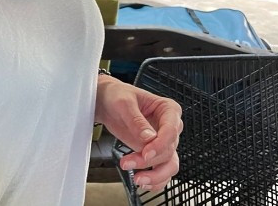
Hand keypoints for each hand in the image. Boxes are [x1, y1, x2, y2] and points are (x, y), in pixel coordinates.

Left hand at [95, 75, 181, 192]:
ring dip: (154, 175)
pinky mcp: (155, 153)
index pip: (171, 130)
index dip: (160, 145)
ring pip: (169, 165)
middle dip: (149, 160)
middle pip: (168, 150)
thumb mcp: (124, 103)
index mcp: (168, 109)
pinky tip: (142, 181)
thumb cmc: (117, 95)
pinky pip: (162, 171)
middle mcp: (169, 127)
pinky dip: (155, 180)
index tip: (145, 153)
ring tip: (137, 178)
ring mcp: (162, 141)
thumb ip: (136, 120)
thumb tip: (148, 138)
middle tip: (128, 162)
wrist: (106, 102)